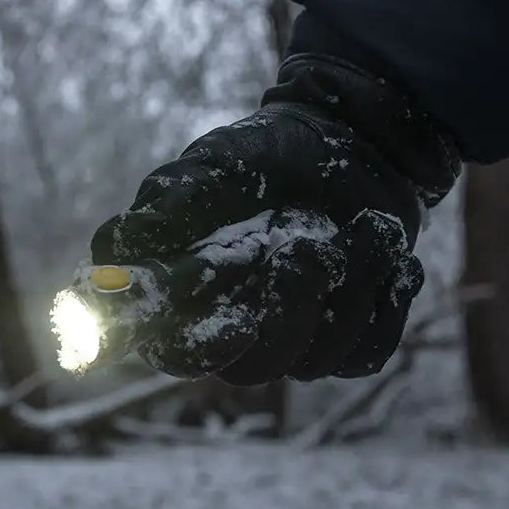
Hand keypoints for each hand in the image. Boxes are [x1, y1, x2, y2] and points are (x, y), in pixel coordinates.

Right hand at [90, 55, 460, 383]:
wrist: (349, 140)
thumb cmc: (264, 154)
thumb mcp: (214, 165)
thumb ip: (170, 206)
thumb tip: (115, 248)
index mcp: (190, 294)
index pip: (177, 350)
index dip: (202, 346)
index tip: (237, 319)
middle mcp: (237, 326)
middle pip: (253, 367)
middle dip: (289, 309)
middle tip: (309, 245)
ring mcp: (295, 337)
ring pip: (315, 361)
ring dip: (350, 291)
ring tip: (370, 225)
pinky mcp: (349, 337)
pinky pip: (366, 353)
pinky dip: (387, 302)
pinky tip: (394, 255)